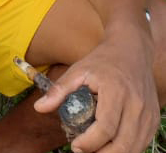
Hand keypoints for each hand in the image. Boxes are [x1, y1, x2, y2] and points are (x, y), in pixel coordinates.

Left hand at [33, 33, 158, 152]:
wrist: (132, 49)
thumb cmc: (103, 60)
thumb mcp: (79, 70)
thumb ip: (60, 90)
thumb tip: (39, 108)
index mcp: (115, 90)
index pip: (106, 127)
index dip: (90, 143)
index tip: (75, 146)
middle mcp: (136, 103)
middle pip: (122, 143)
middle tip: (84, 151)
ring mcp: (148, 113)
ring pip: (134, 148)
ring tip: (96, 150)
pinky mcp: (154, 118)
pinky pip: (142, 143)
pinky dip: (127, 149)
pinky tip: (111, 145)